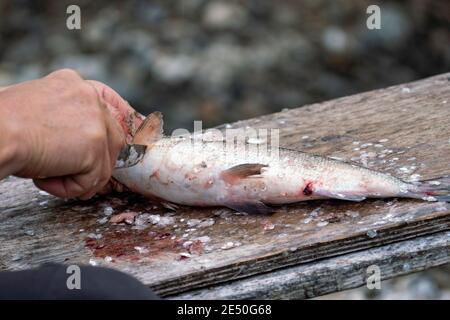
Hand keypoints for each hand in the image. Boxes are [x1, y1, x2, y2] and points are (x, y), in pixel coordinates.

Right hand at [0, 69, 141, 198]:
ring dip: (76, 177)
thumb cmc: (1, 125)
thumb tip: (76, 143)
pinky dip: (67, 188)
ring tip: (44, 172)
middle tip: (65, 172)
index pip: (110, 104)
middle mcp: (90, 98)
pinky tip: (43, 177)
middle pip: (113, 139)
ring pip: (104, 163)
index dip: (120, 124)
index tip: (129, 138)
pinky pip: (91, 180)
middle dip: (95, 163)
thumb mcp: (36, 110)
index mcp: (73, 85)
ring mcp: (96, 121)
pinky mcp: (95, 146)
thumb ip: (63, 119)